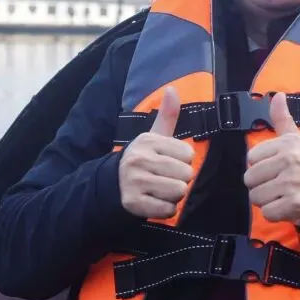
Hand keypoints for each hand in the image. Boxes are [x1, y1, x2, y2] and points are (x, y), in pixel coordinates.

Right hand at [118, 86, 194, 218]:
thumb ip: (167, 115)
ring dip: (174, 195)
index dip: (182, 161)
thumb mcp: (154, 136)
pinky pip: (168, 209)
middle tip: (164, 178)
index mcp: (148, 141)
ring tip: (160, 190)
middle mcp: (139, 159)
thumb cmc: (142, 159)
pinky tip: (155, 201)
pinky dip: (166, 209)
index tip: (168, 162)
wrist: (112, 184)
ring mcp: (135, 181)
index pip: (188, 154)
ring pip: (179, 191)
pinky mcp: (133, 202)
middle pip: (186, 174)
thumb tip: (172, 89)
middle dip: (179, 179)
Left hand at [244, 93, 299, 225]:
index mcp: (287, 144)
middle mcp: (289, 162)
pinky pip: (267, 212)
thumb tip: (277, 95)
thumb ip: (282, 118)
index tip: (273, 167)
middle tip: (276, 183)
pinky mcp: (294, 204)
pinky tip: (285, 205)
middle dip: (260, 184)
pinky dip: (273, 213)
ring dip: (265, 200)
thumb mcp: (297, 138)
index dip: (260, 165)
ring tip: (280, 194)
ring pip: (255, 196)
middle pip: (250, 178)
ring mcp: (292, 184)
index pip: (251, 157)